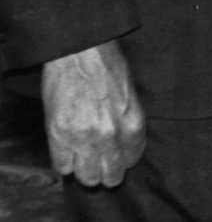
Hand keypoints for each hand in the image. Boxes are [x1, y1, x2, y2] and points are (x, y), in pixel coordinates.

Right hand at [42, 41, 145, 187]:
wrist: (81, 52)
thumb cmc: (108, 67)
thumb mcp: (130, 95)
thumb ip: (128, 123)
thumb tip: (122, 143)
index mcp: (133, 124)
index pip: (131, 159)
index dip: (123, 160)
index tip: (117, 157)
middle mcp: (110, 135)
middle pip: (110, 175)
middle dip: (106, 173)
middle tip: (100, 165)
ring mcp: (83, 137)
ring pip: (86, 176)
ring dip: (85, 172)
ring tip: (83, 161)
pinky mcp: (59, 135)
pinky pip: (62, 166)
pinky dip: (65, 163)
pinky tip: (68, 152)